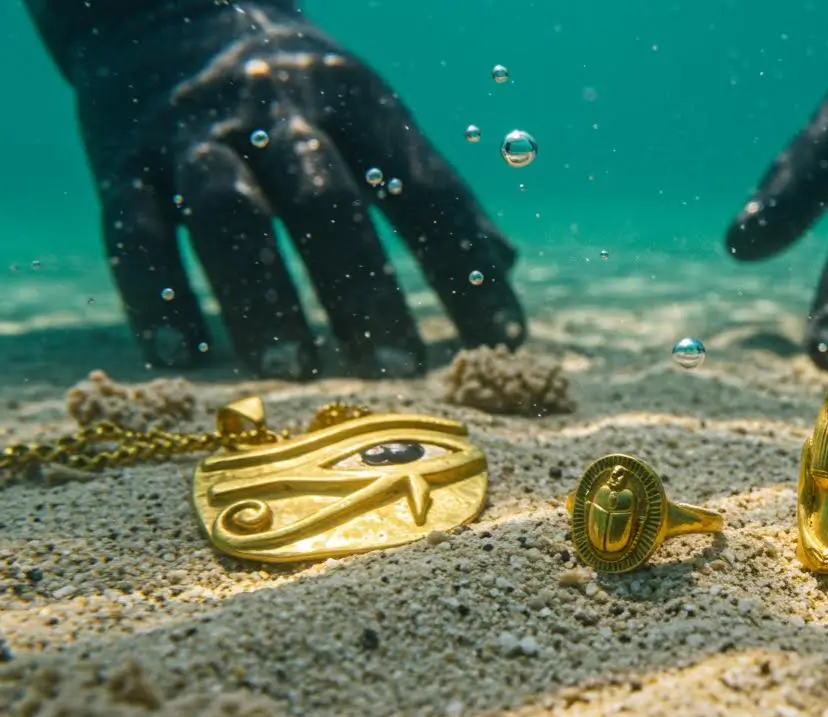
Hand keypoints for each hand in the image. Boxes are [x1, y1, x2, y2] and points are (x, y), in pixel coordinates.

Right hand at [64, 2, 524, 377]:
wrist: (165, 16)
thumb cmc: (300, 93)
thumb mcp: (372, 114)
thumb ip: (431, 190)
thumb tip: (504, 266)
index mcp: (357, 101)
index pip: (426, 190)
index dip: (467, 267)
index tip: (500, 340)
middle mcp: (277, 109)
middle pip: (324, 199)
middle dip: (363, 286)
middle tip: (397, 367)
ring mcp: (195, 135)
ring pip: (227, 214)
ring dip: (260, 296)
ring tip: (290, 369)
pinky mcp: (121, 164)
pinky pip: (133, 233)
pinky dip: (157, 298)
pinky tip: (186, 358)